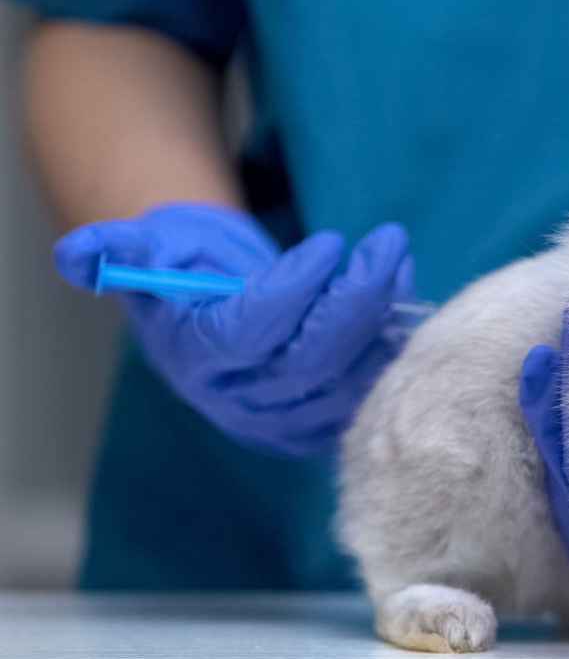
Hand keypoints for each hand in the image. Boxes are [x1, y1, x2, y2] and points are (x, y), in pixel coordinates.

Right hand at [54, 202, 414, 455]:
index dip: (294, 290)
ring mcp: (288, 417)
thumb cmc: (183, 266)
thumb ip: (118, 249)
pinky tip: (401, 283)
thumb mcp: (147, 247)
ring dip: (385, 313)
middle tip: (386, 241)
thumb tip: (76, 255)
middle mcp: (242, 400)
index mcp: (197, 361)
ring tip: (395, 252)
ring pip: (351, 377)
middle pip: (312, 362)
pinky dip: (393, 334)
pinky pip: (371, 383)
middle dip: (356, 299)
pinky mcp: (325, 417)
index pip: (252, 333)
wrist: (212, 302)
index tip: (329, 242)